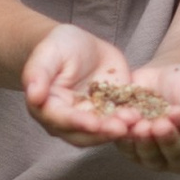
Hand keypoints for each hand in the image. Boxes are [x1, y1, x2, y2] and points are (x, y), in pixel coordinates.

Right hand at [21, 25, 131, 146]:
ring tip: (136, 121)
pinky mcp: (110, 114)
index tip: (93, 123)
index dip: (78, 122)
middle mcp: (68, 121)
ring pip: (104, 132)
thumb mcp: (48, 53)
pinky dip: (133, 122)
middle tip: (122, 127)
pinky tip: (146, 116)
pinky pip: (121, 122)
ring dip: (120, 129)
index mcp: (48, 109)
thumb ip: (37, 73)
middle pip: (84, 134)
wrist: (78, 45)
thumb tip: (33, 95)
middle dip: (104, 132)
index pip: (62, 120)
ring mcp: (91, 120)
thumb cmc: (57, 47)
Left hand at [107, 54, 179, 170]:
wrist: (161, 80)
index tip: (178, 112)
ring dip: (145, 143)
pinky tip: (121, 125)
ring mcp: (160, 160)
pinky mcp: (136, 155)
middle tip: (158, 123)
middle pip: (178, 156)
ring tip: (140, 125)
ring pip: (153, 159)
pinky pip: (130, 151)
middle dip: (167, 140)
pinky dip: (125, 139)